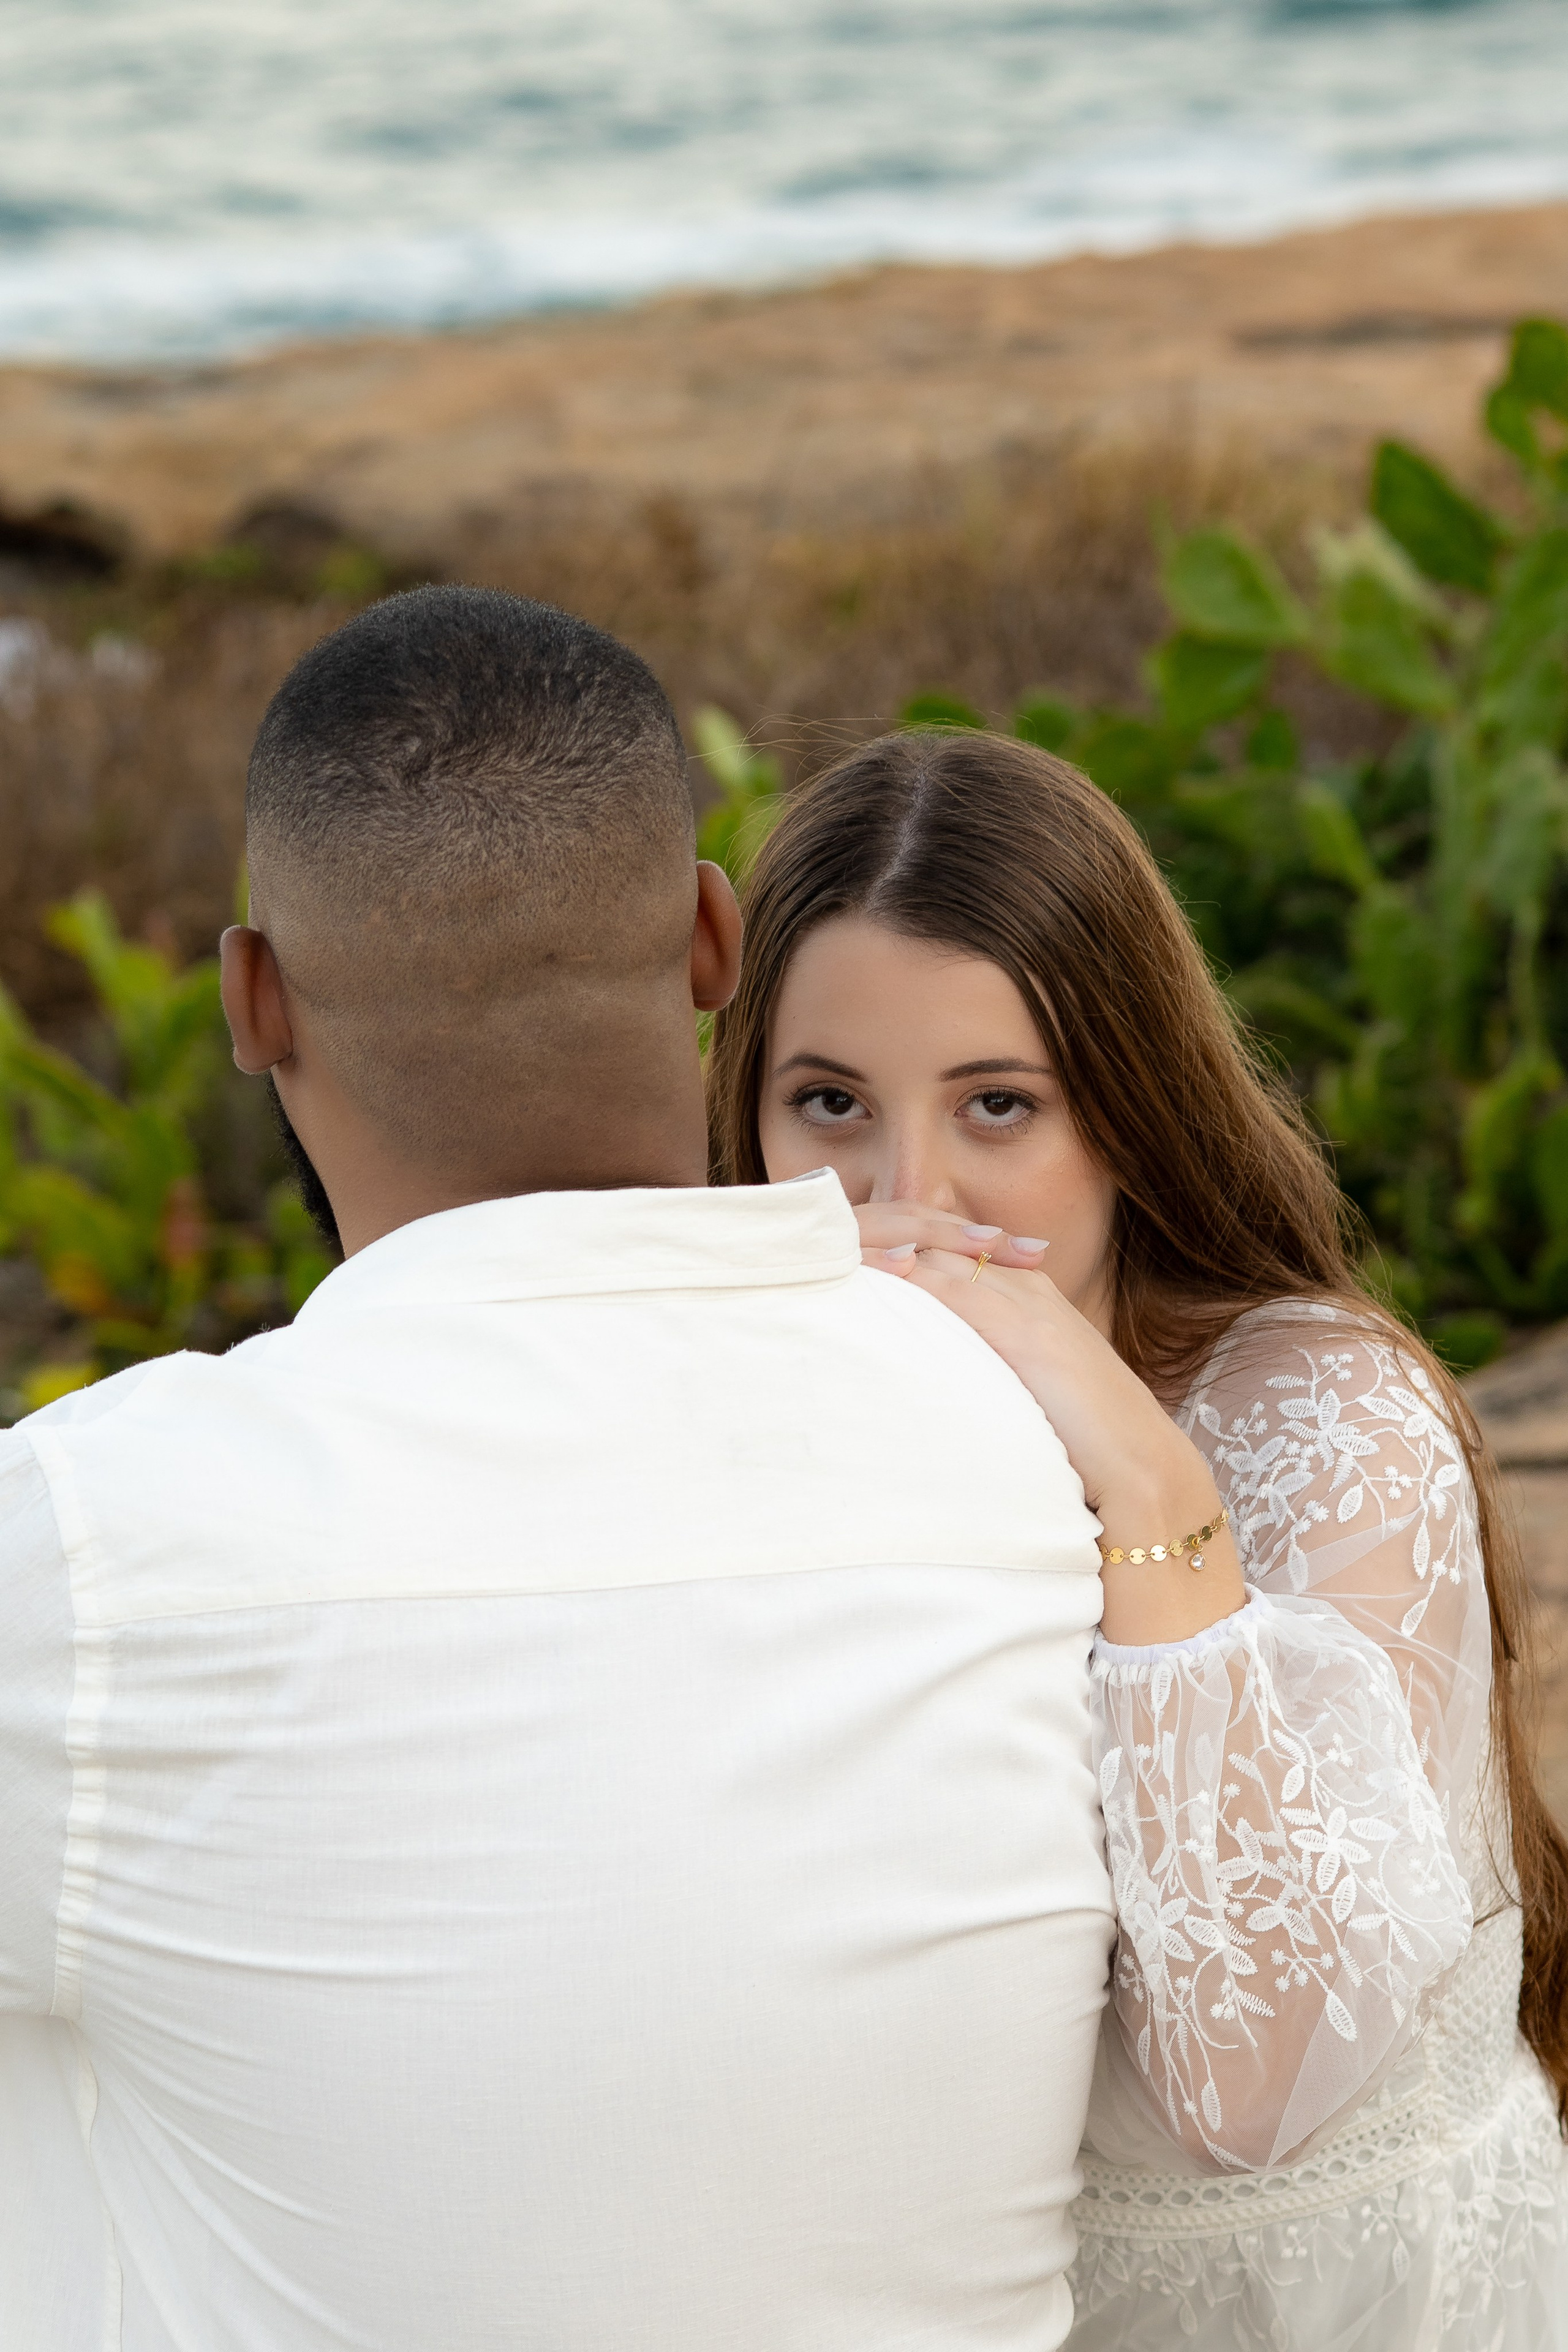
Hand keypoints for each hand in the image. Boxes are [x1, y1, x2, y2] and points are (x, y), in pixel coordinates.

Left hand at [856, 1202, 1246, 1643]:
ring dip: (886, 1250)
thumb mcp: (1022, 1395)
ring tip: (828, 1248)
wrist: (1140, 1473)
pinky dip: (906, 1276)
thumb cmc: (1083, 1448)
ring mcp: (1027, 1305)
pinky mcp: (1023, 1330)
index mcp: (1030, 1298)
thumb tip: (930, 1384)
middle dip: (884, 1237)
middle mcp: (1026, 1290)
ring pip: (940, 1256)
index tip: (843, 1255)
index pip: (952, 1255)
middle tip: (821, 1241)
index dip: (899, 1251)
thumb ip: (984, 1373)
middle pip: (940, 1244)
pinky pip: (952, 1288)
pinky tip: (867, 1274)